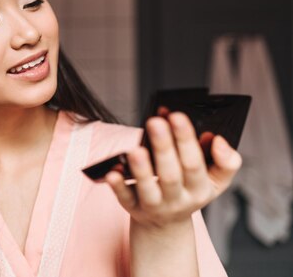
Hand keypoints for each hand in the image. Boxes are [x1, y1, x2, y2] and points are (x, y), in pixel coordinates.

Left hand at [105, 112, 241, 228]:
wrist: (167, 224)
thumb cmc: (189, 191)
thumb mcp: (216, 182)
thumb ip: (227, 161)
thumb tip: (218, 139)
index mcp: (200, 189)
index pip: (195, 164)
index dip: (186, 140)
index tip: (177, 116)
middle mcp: (178, 199)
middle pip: (171, 174)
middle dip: (164, 147)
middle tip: (156, 122)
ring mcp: (154, 206)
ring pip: (148, 189)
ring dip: (142, 169)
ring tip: (136, 149)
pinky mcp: (133, 209)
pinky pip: (125, 198)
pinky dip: (118, 185)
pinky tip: (113, 171)